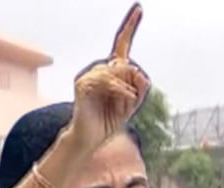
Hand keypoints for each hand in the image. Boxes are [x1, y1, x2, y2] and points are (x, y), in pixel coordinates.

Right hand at [67, 4, 149, 152]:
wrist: (92, 138)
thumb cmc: (110, 120)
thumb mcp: (134, 102)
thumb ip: (141, 86)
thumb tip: (136, 70)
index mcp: (113, 71)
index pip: (122, 44)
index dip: (130, 25)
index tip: (139, 8)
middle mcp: (101, 69)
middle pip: (126, 63)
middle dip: (133, 82)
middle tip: (130, 100)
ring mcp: (90, 76)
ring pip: (117, 70)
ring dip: (127, 88)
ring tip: (126, 101)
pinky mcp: (82, 84)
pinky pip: (107, 79)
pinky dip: (119, 89)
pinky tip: (124, 98)